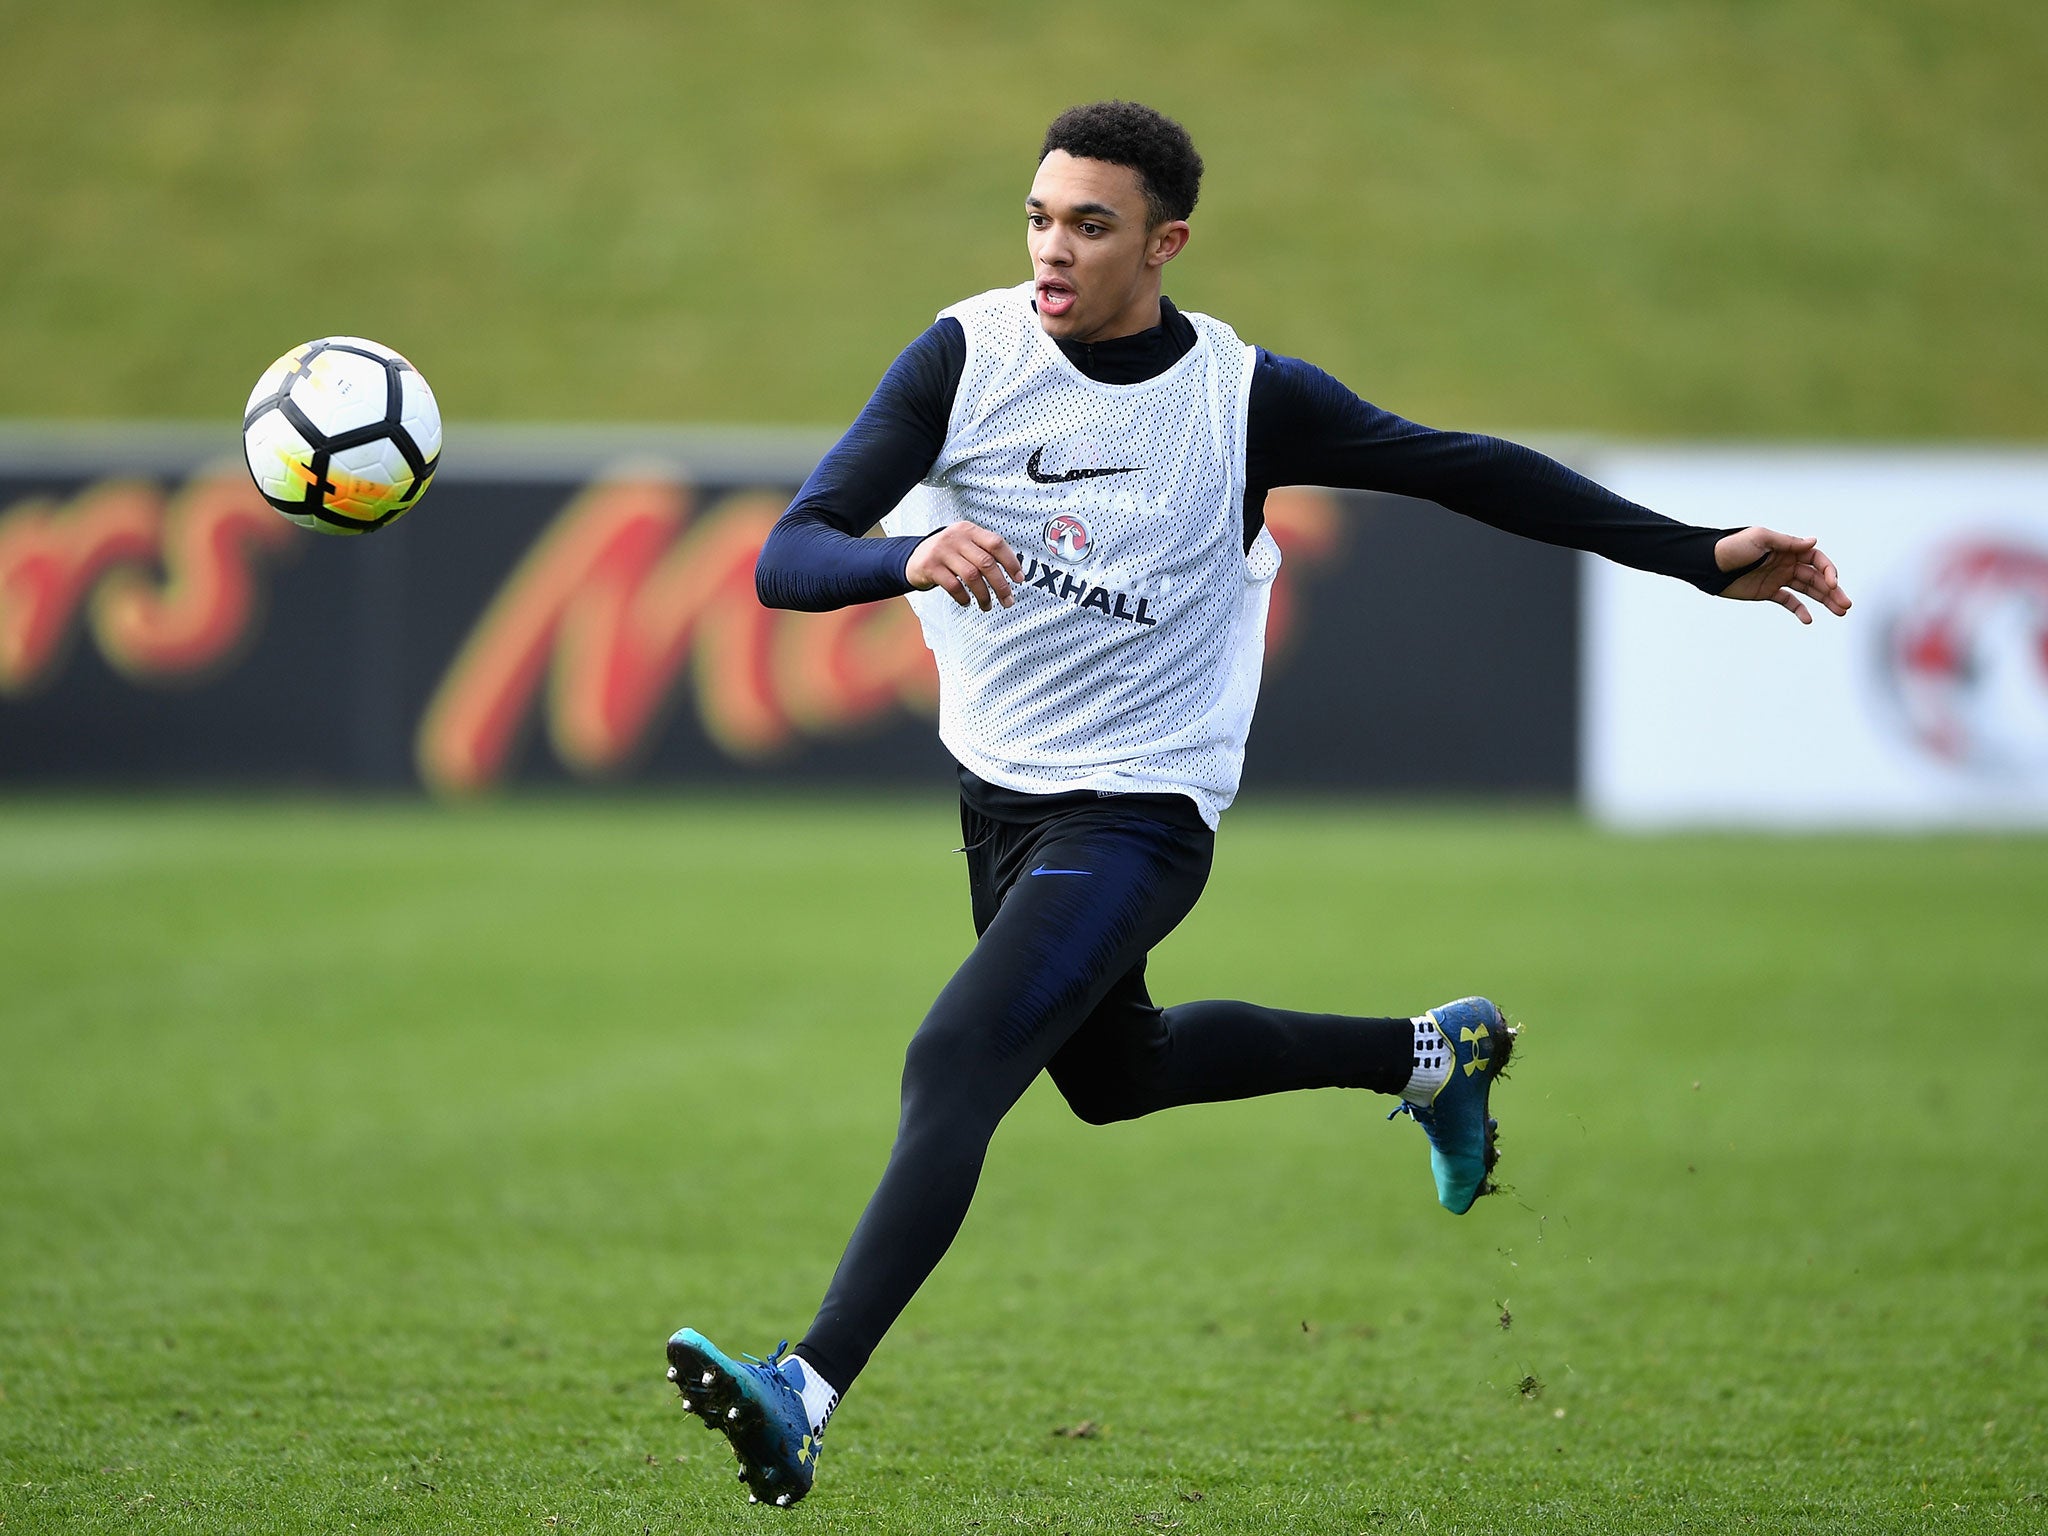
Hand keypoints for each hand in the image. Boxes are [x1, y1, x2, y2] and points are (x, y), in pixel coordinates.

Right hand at [906, 521, 1022, 610]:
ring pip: (971, 576)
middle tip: (1008, 600)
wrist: (915, 557)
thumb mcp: (965, 544)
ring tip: (987, 605)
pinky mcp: (930, 566)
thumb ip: (985, 552)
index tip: (1019, 579)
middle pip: (986, 562)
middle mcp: (956, 537)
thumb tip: (1014, 572)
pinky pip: (954, 586)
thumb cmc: (948, 553)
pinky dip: (964, 597)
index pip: (996, 543)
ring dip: (983, 595)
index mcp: (969, 530)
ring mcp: (942, 551)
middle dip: (1001, 585)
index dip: (1011, 562)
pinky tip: (967, 601)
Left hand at [1713, 527, 1851, 623]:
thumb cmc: (1733, 547)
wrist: (1708, 564)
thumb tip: (1813, 541)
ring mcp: (1778, 578)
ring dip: (1824, 600)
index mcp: (1788, 549)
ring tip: (1841, 612)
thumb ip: (1787, 542)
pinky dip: (1799, 610)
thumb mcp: (1760, 539)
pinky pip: (1788, 601)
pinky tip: (1809, 620)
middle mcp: (1787, 563)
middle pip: (1816, 577)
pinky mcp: (1767, 592)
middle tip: (1846, 605)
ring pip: (1808, 590)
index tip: (1833, 583)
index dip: (1828, 571)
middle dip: (1833, 590)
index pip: (1816, 560)